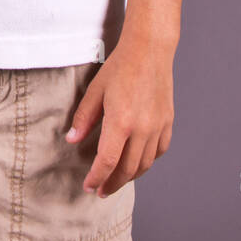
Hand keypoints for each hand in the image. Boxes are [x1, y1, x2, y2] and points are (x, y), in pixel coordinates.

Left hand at [66, 35, 174, 197]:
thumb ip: (84, 118)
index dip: (97, 178)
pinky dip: (147, 161)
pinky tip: (137, 161)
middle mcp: (142, 129)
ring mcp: (157, 126)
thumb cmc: (121, 66)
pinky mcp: (167, 122)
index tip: (89, 187)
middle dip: (112, 184)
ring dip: (129, 176)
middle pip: (127, 170)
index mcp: (121, 121)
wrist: (150, 50)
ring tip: (116, 180)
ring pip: (144, 164)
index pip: (107, 162)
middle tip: (100, 191)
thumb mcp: (95, 90)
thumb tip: (72, 140)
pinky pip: (159, 151)